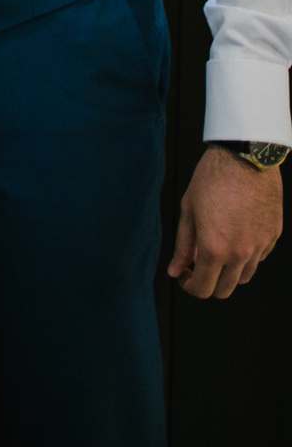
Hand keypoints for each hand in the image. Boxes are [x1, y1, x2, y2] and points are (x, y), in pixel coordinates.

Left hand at [168, 146, 282, 298]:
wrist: (245, 156)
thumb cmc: (212, 178)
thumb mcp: (189, 209)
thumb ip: (182, 245)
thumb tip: (174, 271)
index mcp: (214, 248)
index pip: (202, 289)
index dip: (189, 286)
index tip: (184, 275)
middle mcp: (240, 253)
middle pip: (224, 290)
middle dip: (208, 282)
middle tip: (198, 265)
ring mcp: (259, 247)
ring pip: (243, 277)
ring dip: (228, 271)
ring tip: (217, 247)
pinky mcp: (273, 237)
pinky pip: (258, 258)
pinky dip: (246, 256)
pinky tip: (236, 234)